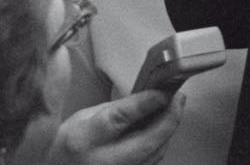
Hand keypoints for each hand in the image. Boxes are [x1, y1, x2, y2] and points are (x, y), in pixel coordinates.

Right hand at [46, 90, 183, 164]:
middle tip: (179, 98)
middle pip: (146, 143)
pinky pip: (152, 162)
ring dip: (168, 130)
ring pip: (154, 155)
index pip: (118, 120)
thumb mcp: (84, 117)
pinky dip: (160, 143)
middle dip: (168, 119)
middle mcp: (103, 161)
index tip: (162, 91)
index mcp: (84, 139)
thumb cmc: (70, 142)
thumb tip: (148, 96)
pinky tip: (163, 128)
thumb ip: (115, 109)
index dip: (144, 104)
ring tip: (174, 108)